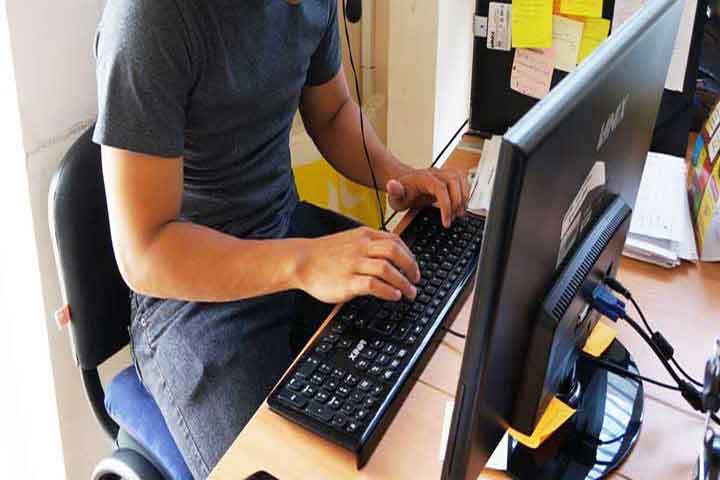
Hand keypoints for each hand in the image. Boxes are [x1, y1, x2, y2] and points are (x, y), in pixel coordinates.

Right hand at [295, 226, 420, 303]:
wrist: (300, 261)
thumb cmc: (324, 254)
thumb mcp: (349, 240)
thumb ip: (369, 244)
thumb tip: (392, 257)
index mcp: (364, 236)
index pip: (395, 241)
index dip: (409, 255)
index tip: (414, 267)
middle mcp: (361, 247)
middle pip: (395, 252)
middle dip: (411, 267)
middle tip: (416, 280)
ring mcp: (354, 264)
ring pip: (387, 269)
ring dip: (403, 282)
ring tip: (409, 292)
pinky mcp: (347, 281)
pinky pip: (373, 285)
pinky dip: (388, 291)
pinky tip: (393, 296)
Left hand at [386, 167, 469, 227]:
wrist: (403, 183)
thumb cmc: (401, 192)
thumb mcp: (394, 196)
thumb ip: (394, 191)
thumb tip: (392, 185)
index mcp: (423, 178)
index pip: (440, 188)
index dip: (446, 205)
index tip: (446, 221)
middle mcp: (435, 173)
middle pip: (454, 180)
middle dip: (457, 200)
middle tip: (455, 217)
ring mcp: (442, 174)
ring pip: (460, 177)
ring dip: (464, 195)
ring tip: (460, 212)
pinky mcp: (447, 177)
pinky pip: (462, 179)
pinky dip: (465, 191)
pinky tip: (461, 204)